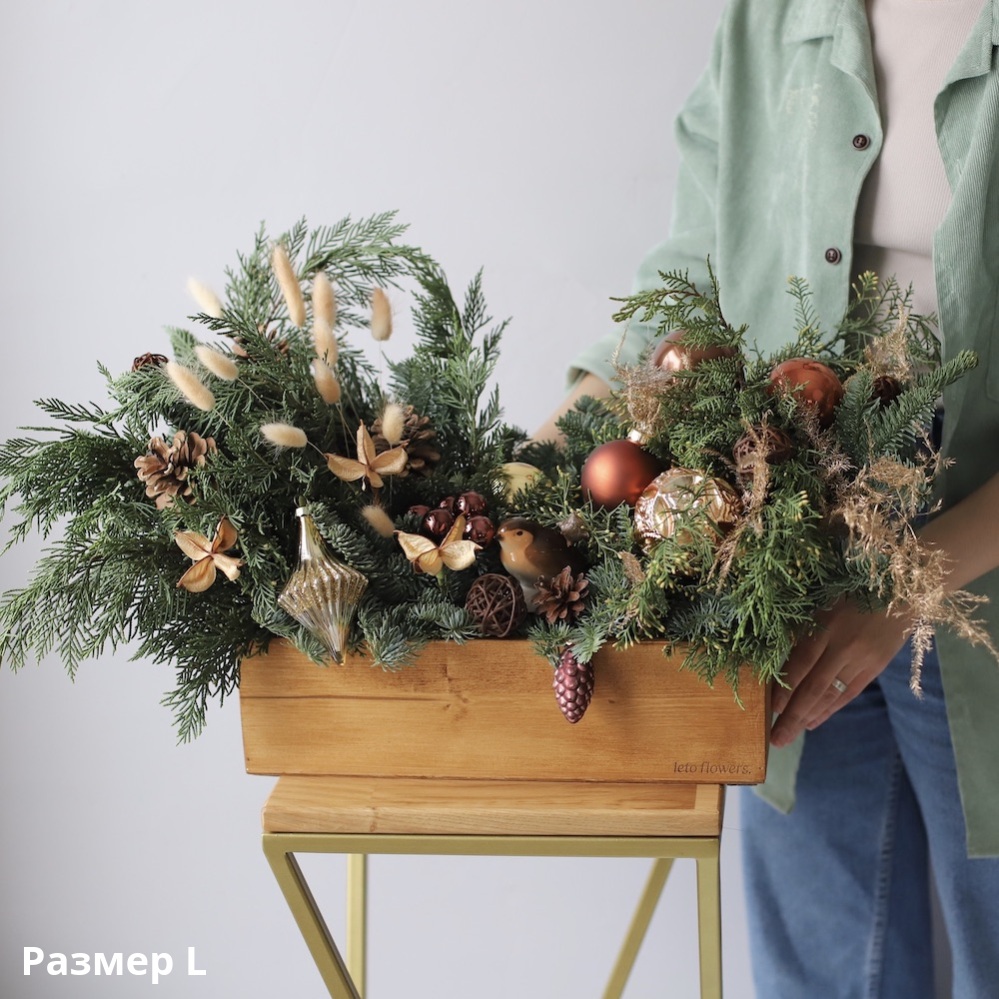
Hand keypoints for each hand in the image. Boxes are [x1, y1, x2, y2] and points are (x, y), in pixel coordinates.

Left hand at [769, 598, 910, 747]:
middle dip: (793, 714)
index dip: (786, 686)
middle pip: (814, 686)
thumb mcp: (823, 603)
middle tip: (776, 739)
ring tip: (790, 734)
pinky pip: (849, 693)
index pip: (802, 661)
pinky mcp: (876, 667)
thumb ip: (804, 630)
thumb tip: (781, 660)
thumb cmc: (851, 591)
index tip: (771, 708)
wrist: (901, 590)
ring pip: (832, 694)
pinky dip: (830, 709)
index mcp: (828, 624)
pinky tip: (813, 721)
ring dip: (809, 716)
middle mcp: (845, 646)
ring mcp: (863, 659)